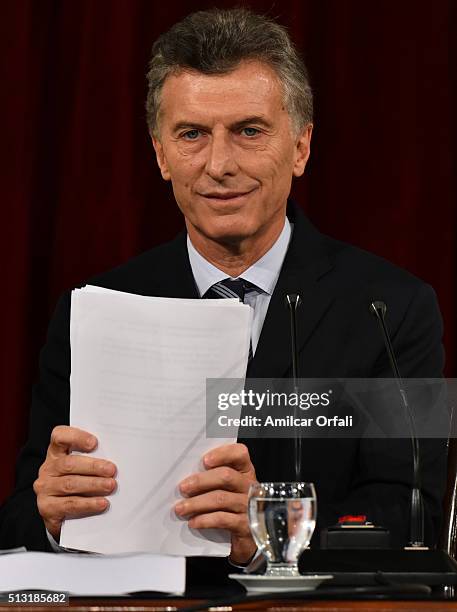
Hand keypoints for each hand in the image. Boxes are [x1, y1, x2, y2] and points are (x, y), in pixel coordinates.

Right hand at [33, 426, 116, 540]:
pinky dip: (88, 504)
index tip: (94, 443)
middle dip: (93, 466)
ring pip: (70, 484)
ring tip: (110, 486)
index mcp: (56, 453)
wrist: (59, 511)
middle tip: (112, 470)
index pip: (59, 437)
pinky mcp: (47, 508)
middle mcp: (48, 469)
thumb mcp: (80, 467)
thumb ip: (92, 458)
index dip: (76, 437)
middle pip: (68, 464)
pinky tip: (102, 503)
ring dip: (93, 485)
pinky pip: (69, 505)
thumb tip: (117, 457)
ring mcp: (45, 489)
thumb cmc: (76, 482)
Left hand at [175, 443, 256, 563]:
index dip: (223, 454)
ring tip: (181, 508)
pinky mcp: (245, 525)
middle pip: (226, 476)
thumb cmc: (233, 505)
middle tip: (183, 487)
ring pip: (221, 499)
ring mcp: (248, 505)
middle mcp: (249, 485)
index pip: (239, 454)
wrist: (249, 534)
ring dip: (197, 503)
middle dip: (201, 481)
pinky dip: (205, 520)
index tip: (205, 460)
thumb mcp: (229, 487)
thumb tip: (187, 475)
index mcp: (245, 471)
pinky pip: (222, 519)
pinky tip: (193, 522)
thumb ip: (214, 477)